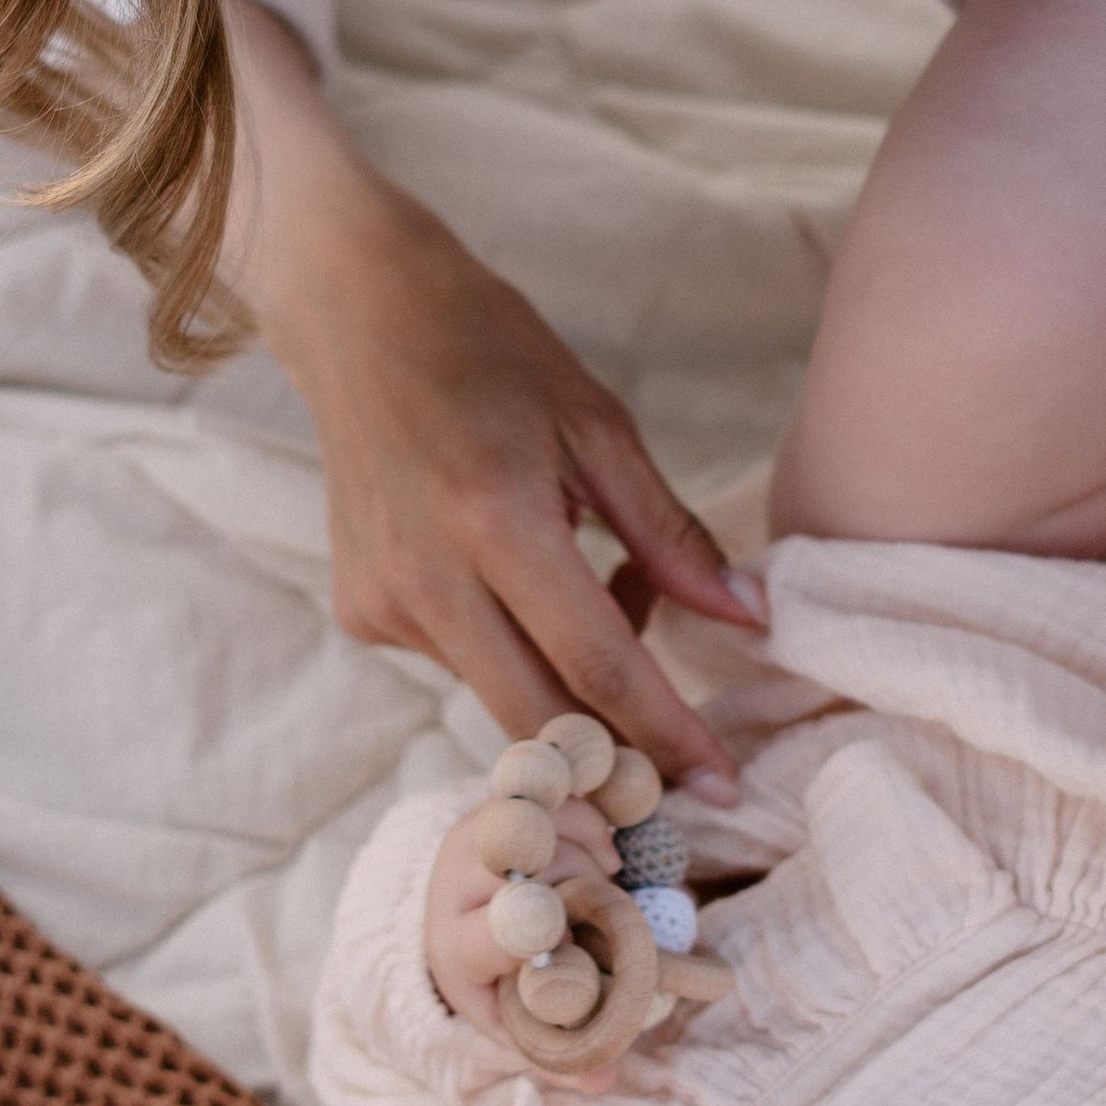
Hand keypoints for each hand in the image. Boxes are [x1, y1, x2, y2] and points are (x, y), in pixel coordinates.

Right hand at [225, 1, 763, 794]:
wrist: (356, 315)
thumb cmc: (492, 354)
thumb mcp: (598, 423)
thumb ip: (671, 534)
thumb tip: (748, 617)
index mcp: (495, 521)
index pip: (597, 664)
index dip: (666, 734)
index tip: (721, 789)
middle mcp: (427, 579)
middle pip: (540, 715)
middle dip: (619, 756)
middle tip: (685, 767)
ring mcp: (382, 603)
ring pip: (504, 692)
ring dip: (572, 677)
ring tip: (604, 578)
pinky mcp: (361, 613)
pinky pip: (463, 662)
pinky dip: (516, 644)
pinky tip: (524, 572)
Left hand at [426, 795, 620, 1043]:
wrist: (442, 912)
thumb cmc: (488, 977)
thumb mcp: (508, 1019)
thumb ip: (554, 1051)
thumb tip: (603, 1082)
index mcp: (456, 946)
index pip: (498, 931)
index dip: (541, 931)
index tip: (577, 943)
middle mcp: (456, 882)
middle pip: (543, 885)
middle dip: (585, 907)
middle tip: (602, 929)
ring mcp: (477, 835)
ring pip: (560, 845)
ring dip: (595, 876)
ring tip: (594, 903)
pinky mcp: (501, 803)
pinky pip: (565, 807)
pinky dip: (595, 833)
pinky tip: (602, 860)